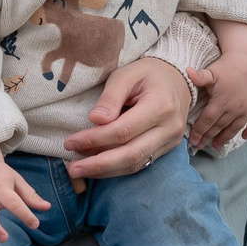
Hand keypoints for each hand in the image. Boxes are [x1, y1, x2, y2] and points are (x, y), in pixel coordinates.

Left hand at [60, 56, 193, 179]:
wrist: (176, 79)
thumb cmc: (147, 75)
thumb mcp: (126, 75)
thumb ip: (110, 97)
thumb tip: (95, 120)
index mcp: (160, 106)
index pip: (123, 131)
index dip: (95, 139)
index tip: (70, 142)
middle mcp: (169, 128)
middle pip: (131, 154)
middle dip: (99, 164)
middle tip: (73, 168)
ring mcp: (171, 141)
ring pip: (136, 164)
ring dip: (106, 170)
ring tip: (80, 170)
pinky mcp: (167, 148)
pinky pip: (141, 163)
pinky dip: (117, 167)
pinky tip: (98, 167)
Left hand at [188, 20, 246, 151]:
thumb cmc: (226, 66)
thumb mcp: (211, 71)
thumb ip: (199, 76)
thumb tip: (186, 71)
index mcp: (221, 102)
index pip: (207, 121)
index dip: (199, 132)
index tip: (192, 141)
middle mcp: (235, 109)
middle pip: (219, 127)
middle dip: (209, 137)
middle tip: (200, 146)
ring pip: (235, 127)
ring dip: (226, 137)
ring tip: (217, 145)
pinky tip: (243, 137)